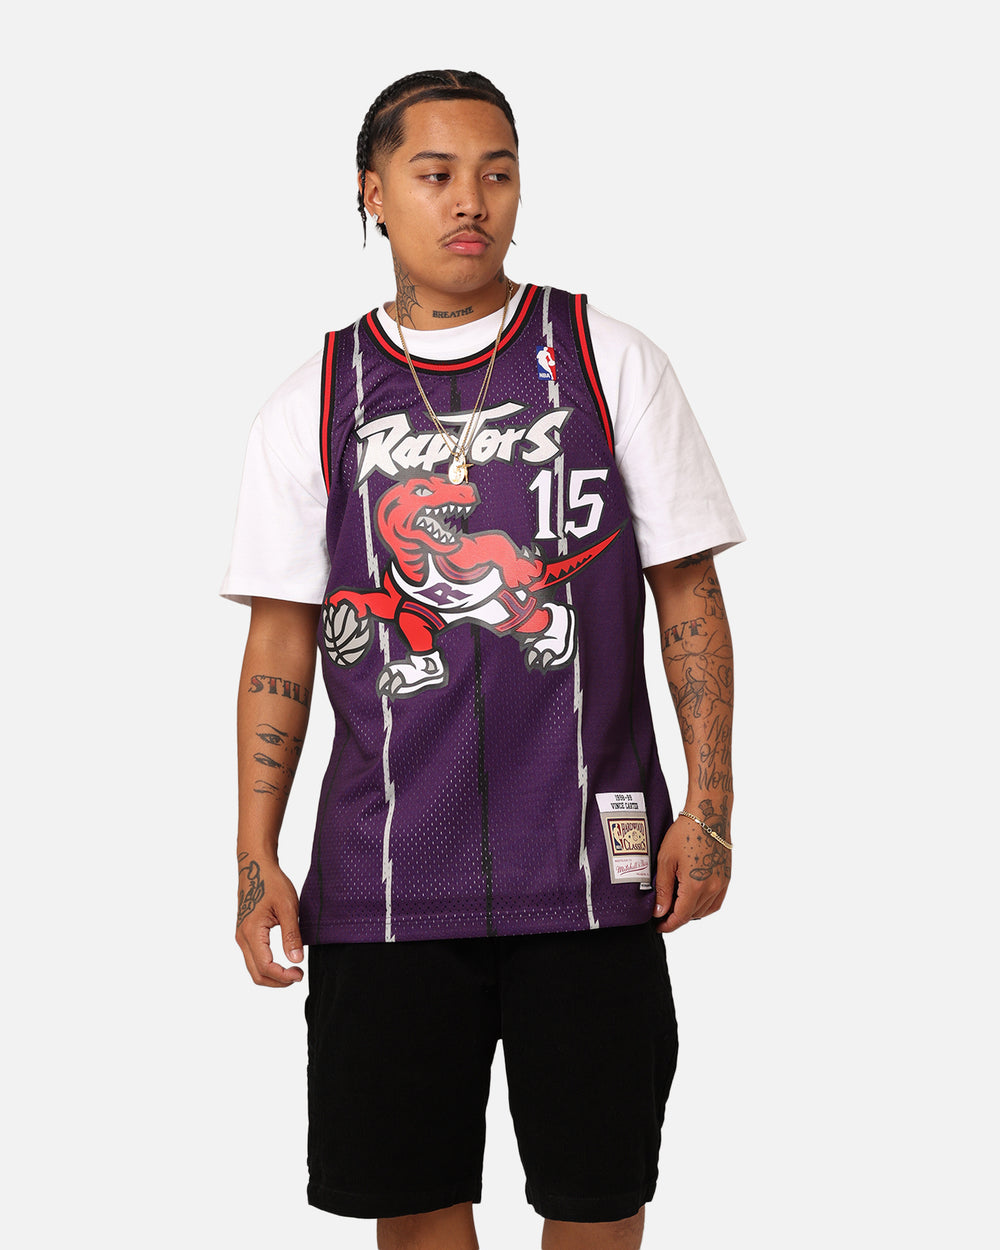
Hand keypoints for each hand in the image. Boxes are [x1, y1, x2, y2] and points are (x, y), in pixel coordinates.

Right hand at [235, 854, 304, 986]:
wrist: (255, 866)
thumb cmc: (271, 882)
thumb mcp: (288, 907)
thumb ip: (291, 935)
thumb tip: (296, 960)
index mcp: (251, 932)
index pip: (265, 967)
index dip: (283, 976)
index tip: (300, 974)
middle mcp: (242, 938)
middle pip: (256, 974)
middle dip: (277, 981)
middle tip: (298, 976)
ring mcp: (242, 936)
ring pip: (253, 968)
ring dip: (272, 975)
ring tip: (292, 970)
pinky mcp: (245, 933)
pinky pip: (253, 958)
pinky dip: (267, 966)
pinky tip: (282, 960)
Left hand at [652, 813, 730, 932]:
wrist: (708, 815)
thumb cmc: (684, 833)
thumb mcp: (666, 860)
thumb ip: (663, 889)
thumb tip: (659, 913)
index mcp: (695, 885)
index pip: (681, 917)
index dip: (668, 925)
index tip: (658, 927)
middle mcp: (712, 888)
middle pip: (692, 915)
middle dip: (676, 918)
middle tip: (662, 914)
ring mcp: (722, 884)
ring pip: (705, 911)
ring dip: (690, 913)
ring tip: (675, 907)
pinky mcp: (726, 878)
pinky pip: (716, 902)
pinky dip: (704, 906)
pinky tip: (693, 901)